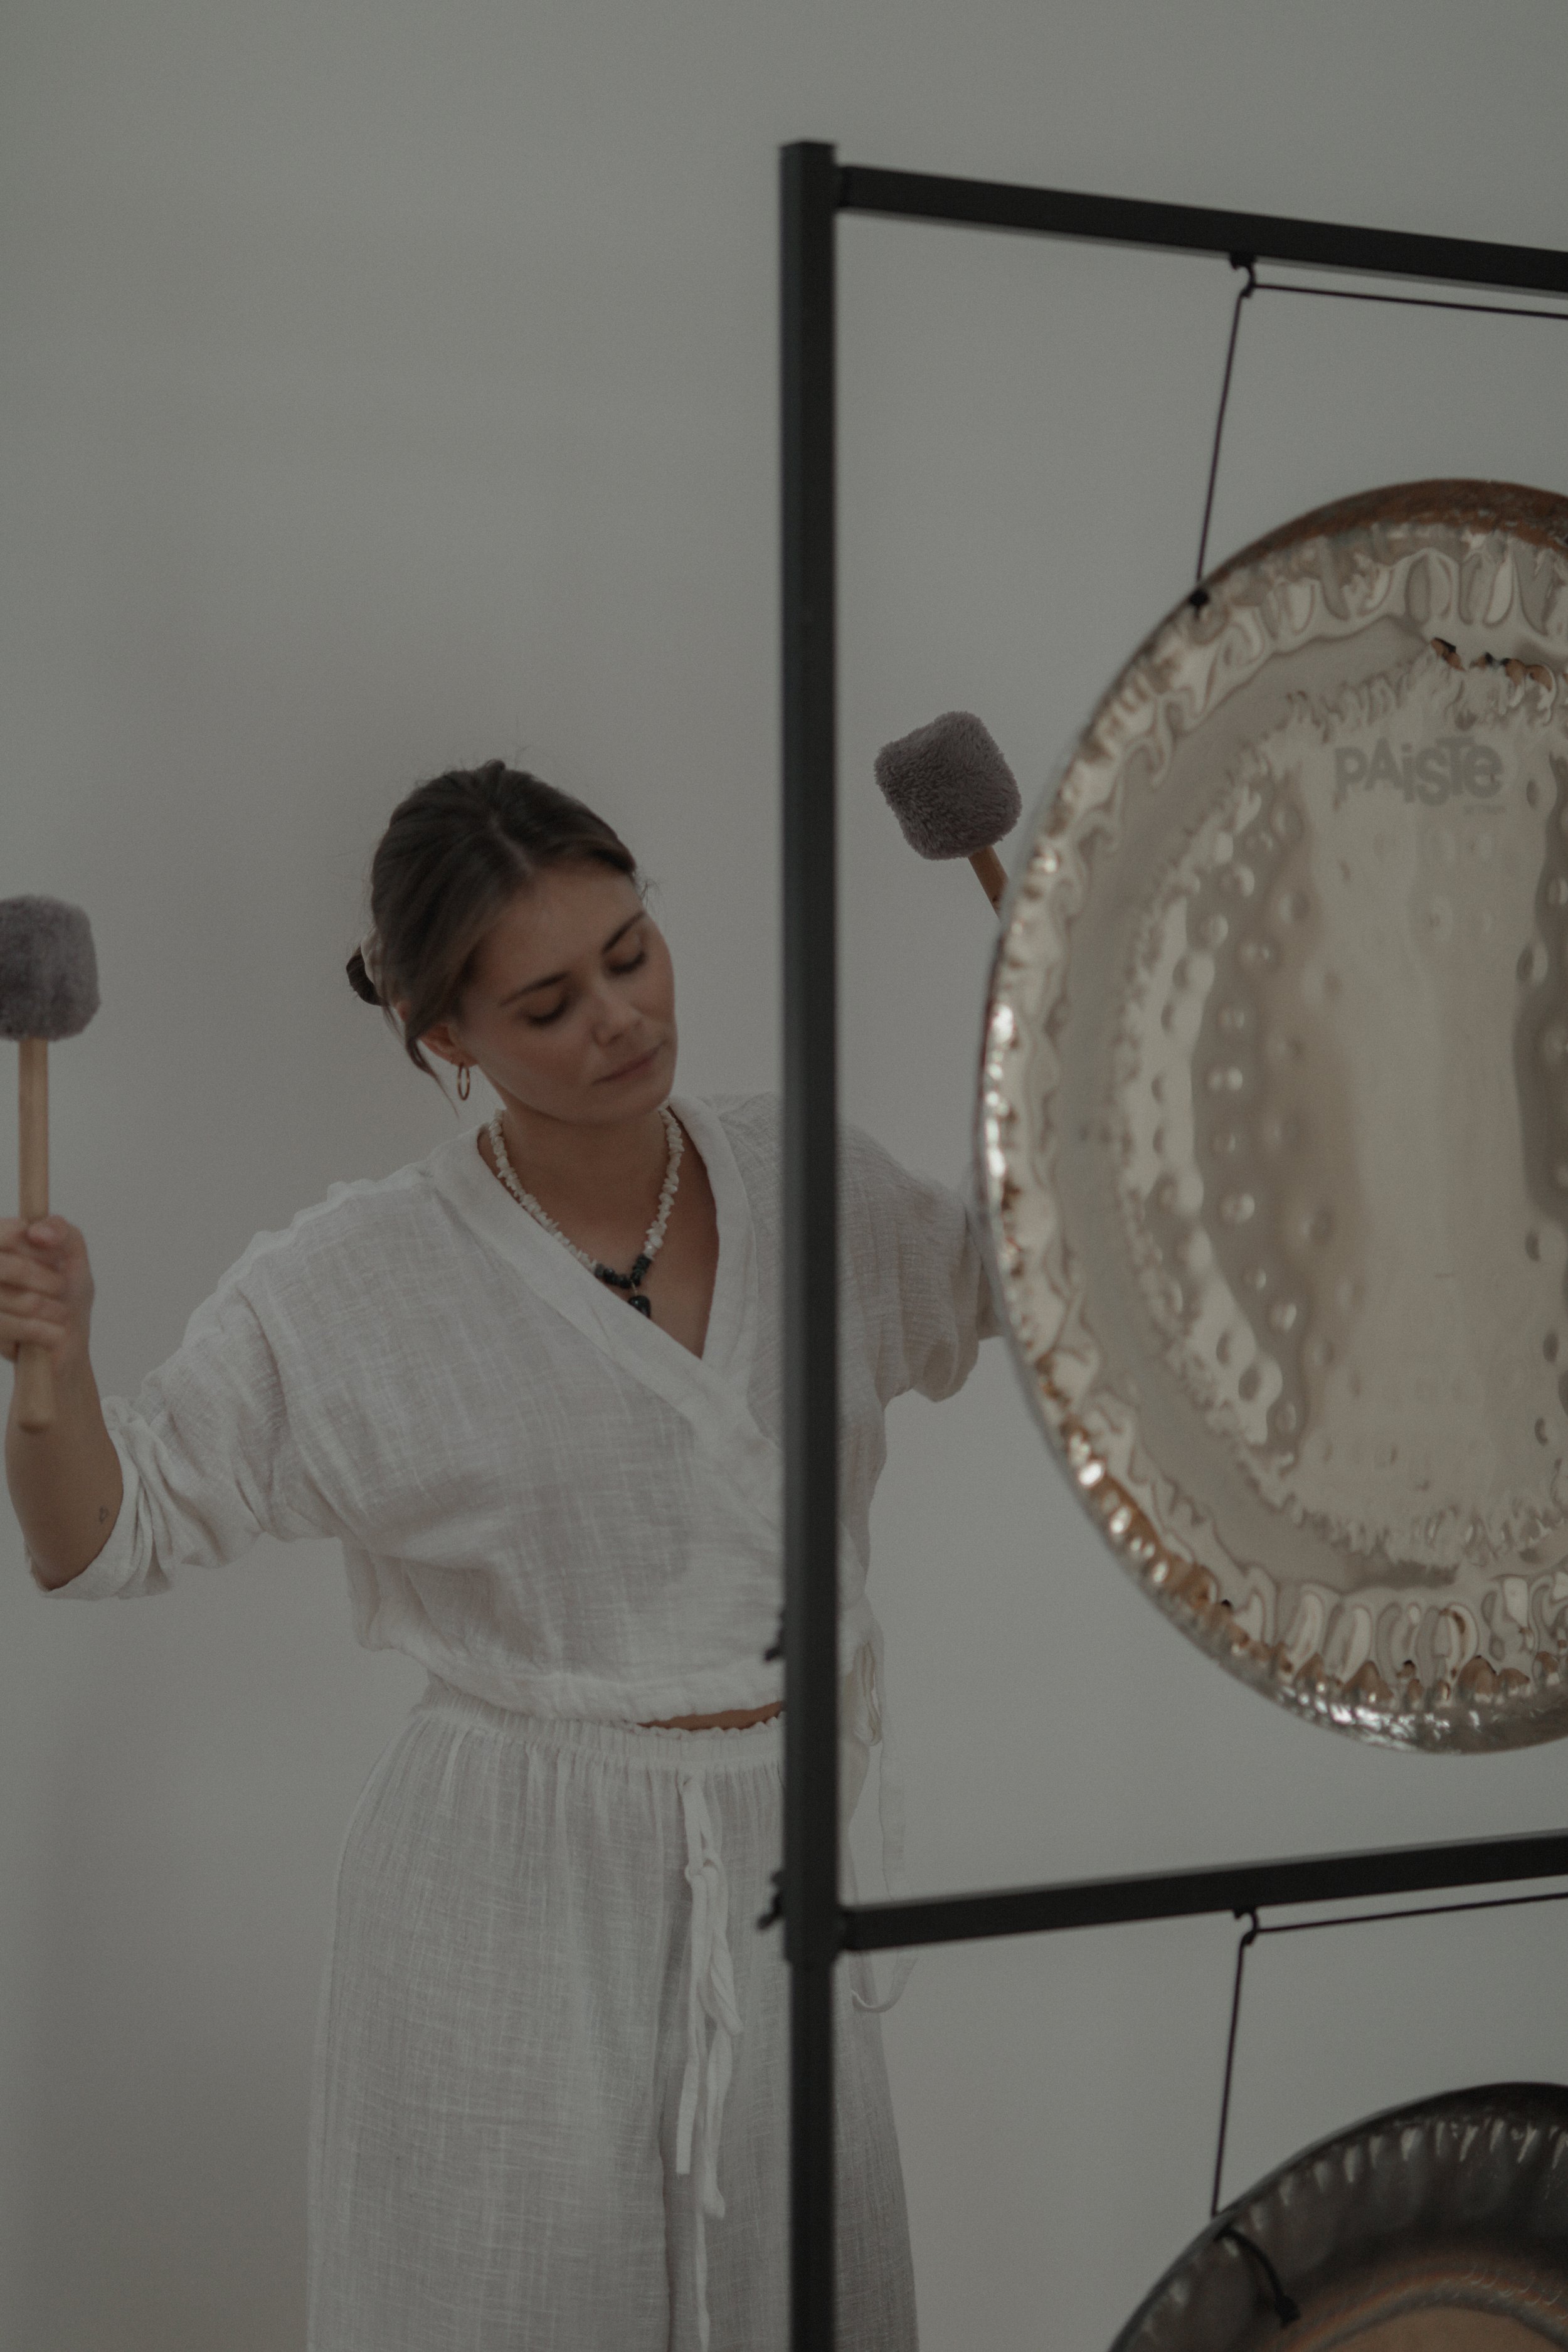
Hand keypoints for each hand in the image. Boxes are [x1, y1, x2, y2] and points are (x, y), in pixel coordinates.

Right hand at [0, 1217, 93, 1375]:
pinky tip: (56, 1332)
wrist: (67, 1337)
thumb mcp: (71, 1252)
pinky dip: (42, 1330)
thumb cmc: (67, 1288)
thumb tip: (35, 1232)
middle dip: (45, 1279)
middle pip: (5, 1267)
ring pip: (13, 1299)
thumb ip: (59, 1230)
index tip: (56, 1258)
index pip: (4, 1235)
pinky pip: (8, 1327)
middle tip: (61, 1288)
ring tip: (61, 1313)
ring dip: (49, 1308)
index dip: (35, 1248)